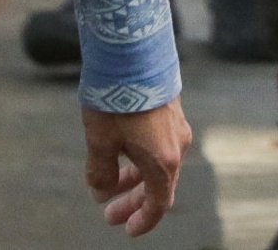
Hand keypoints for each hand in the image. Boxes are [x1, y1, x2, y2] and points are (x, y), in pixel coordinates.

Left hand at [84, 100, 192, 236]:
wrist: (133, 48)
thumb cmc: (116, 97)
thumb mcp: (100, 140)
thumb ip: (101, 172)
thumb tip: (101, 192)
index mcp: (163, 161)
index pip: (158, 204)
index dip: (143, 220)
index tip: (127, 229)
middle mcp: (177, 146)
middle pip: (158, 185)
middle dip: (133, 201)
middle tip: (108, 213)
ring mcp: (176, 125)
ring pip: (158, 163)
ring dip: (135, 178)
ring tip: (109, 183)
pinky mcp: (170, 107)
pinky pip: (158, 143)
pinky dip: (140, 156)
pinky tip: (121, 150)